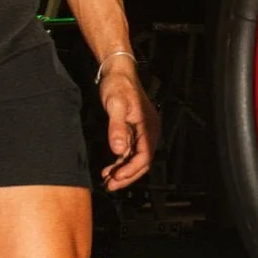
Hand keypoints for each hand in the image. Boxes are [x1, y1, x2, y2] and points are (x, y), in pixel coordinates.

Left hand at [99, 60, 160, 191]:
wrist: (118, 71)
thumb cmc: (118, 84)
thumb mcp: (115, 104)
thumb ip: (117, 127)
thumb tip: (118, 149)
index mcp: (149, 127)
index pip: (144, 157)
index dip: (131, 170)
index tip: (116, 178)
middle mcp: (149, 131)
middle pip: (142, 162)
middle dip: (127, 176)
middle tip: (111, 186)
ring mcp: (143, 131)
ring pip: (136, 158)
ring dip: (123, 170)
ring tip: (107, 180)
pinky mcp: (135, 130)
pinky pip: (131, 151)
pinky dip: (121, 161)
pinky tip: (110, 168)